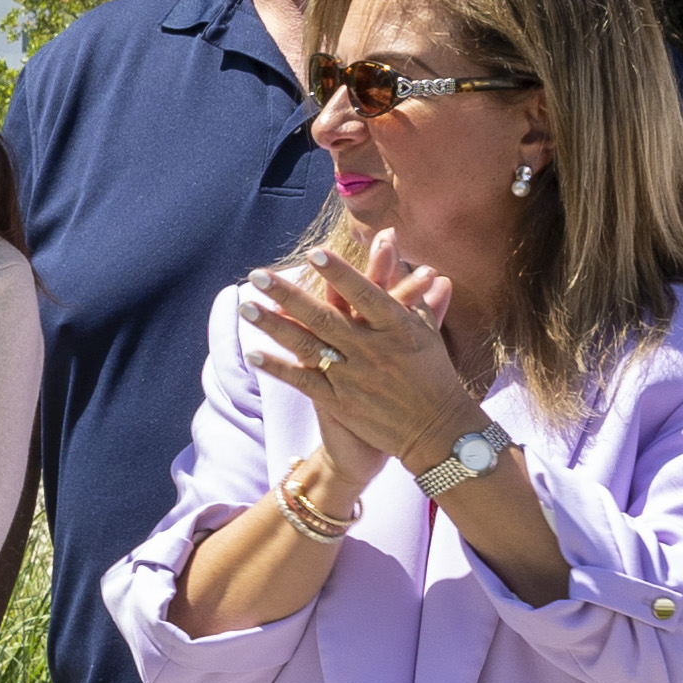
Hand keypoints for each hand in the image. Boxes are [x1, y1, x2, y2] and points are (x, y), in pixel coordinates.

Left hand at [242, 228, 486, 486]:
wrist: (436, 430)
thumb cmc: (434, 374)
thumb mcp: (427, 332)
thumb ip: (414, 295)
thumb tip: (420, 263)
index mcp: (397, 327)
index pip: (365, 293)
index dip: (340, 273)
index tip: (314, 252)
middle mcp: (372, 349)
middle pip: (324, 317)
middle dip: (289, 294)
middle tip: (258, 275)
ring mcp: (354, 376)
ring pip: (307, 346)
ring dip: (273, 326)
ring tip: (246, 307)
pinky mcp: (341, 401)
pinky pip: (304, 381)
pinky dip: (279, 368)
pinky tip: (254, 354)